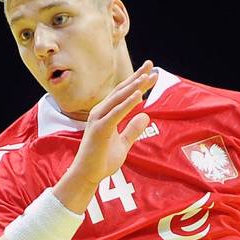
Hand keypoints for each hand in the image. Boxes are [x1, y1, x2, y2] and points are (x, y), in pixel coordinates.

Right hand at [68, 61, 158, 187]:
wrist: (87, 175)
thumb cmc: (102, 160)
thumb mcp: (123, 143)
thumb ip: (133, 129)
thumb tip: (146, 115)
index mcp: (107, 113)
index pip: (124, 94)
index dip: (138, 82)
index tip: (152, 73)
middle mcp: (101, 112)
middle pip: (122, 91)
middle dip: (138, 77)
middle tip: (152, 64)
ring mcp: (99, 119)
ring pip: (119, 98)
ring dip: (134, 86)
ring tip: (147, 75)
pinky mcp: (100, 129)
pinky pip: (116, 113)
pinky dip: (127, 103)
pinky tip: (138, 94)